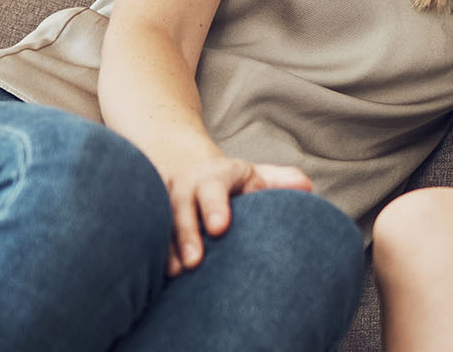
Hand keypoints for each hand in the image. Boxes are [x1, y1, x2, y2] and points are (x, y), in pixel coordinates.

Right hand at [164, 157, 313, 275]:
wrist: (194, 178)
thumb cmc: (236, 186)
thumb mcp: (257, 177)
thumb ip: (280, 181)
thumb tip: (305, 186)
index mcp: (215, 175)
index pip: (213, 186)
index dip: (215, 205)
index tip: (220, 228)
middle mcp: (185, 185)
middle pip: (181, 205)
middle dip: (187, 232)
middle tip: (195, 262)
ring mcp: (164, 203)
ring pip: (159, 221)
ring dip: (166, 248)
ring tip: (174, 274)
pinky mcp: (152, 221)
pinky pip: (148, 236)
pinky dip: (152, 254)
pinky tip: (158, 277)